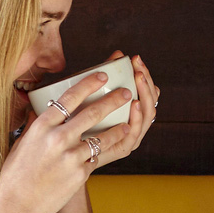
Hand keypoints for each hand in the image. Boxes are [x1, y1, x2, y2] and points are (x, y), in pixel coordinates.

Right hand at [0, 67, 122, 212]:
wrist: (18, 206)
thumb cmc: (17, 174)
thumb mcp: (21, 144)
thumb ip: (34, 126)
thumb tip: (38, 109)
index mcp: (41, 127)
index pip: (69, 98)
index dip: (88, 84)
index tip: (102, 75)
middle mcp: (57, 138)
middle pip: (92, 113)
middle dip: (113, 100)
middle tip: (126, 93)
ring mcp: (70, 156)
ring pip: (102, 137)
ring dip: (118, 127)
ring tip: (128, 123)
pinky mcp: (80, 173)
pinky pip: (97, 157)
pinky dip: (104, 151)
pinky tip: (113, 146)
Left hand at [84, 51, 159, 172]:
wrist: (62, 158)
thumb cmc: (76, 125)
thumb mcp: (89, 97)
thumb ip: (104, 77)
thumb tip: (118, 53)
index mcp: (131, 113)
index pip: (147, 91)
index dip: (145, 75)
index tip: (135, 59)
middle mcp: (134, 125)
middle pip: (151, 101)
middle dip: (146, 81)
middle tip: (138, 66)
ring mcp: (131, 137)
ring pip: (148, 115)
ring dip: (146, 95)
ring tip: (139, 78)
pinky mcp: (123, 149)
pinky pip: (135, 133)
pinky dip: (138, 118)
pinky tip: (136, 104)